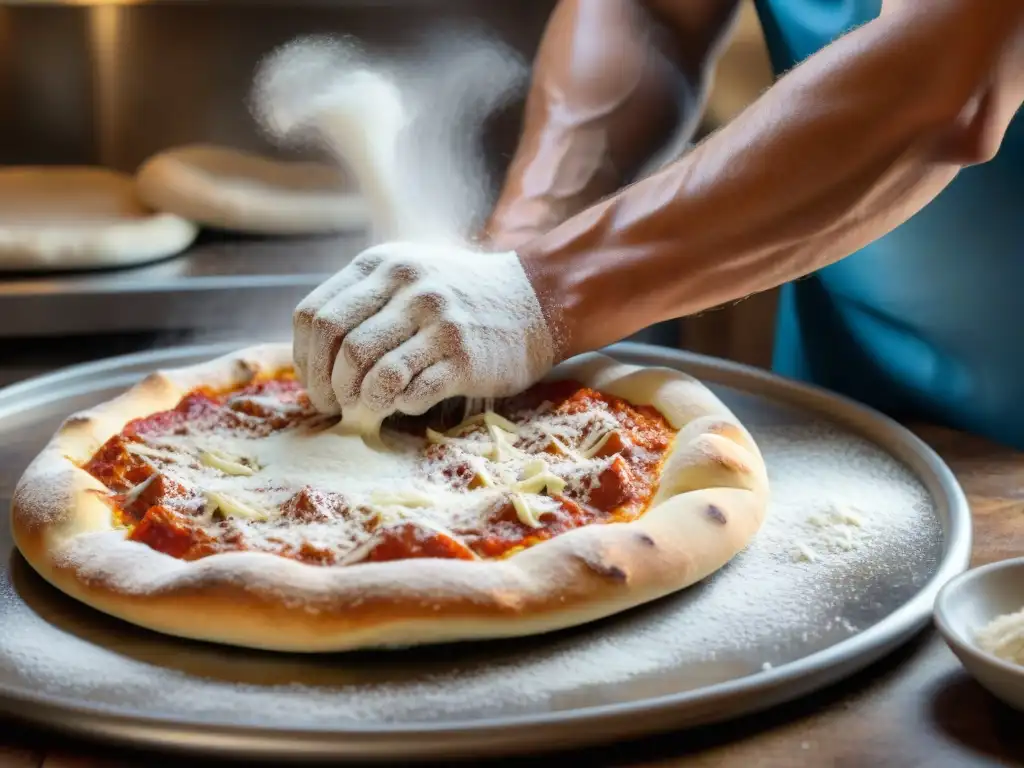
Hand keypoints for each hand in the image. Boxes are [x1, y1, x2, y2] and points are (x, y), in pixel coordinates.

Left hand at [293, 242, 555, 421]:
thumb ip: (365, 298)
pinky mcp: (465, 358)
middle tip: (333, 406)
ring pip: (372, 372)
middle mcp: (408, 287)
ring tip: (365, 408)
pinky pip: (412, 392)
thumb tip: (312, 353)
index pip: (315, 314)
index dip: (304, 358)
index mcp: (383, 265)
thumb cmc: (463, 295)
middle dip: (325, 386)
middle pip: (339, 345)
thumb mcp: (410, 273)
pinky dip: (399, 405)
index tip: (314, 382)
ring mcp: (438, 321)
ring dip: (359, 400)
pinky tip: (407, 402)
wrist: (539, 299)